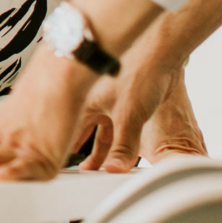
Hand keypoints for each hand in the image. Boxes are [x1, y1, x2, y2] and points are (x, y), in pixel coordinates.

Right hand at [75, 33, 207, 172]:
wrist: (161, 51)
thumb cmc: (140, 71)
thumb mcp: (130, 117)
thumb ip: (123, 147)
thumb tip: (115, 168)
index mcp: (84, 104)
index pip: (68, 134)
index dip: (64, 151)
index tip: (60, 167)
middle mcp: (91, 102)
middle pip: (82, 135)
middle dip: (82, 154)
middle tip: (80, 172)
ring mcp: (107, 102)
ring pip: (100, 131)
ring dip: (101, 149)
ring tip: (100, 167)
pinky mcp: (122, 101)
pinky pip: (113, 125)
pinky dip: (114, 139)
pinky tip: (118, 148)